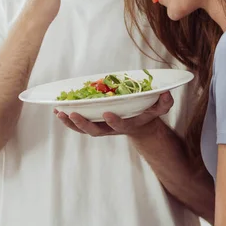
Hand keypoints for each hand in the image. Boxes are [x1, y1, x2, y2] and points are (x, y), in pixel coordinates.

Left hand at [55, 92, 173, 136]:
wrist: (140, 125)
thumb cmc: (147, 113)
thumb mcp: (158, 108)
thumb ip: (163, 103)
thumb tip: (167, 94)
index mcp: (128, 125)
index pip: (120, 126)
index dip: (114, 122)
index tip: (107, 113)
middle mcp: (112, 128)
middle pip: (96, 131)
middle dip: (83, 124)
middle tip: (73, 114)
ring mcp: (102, 127)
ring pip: (84, 129)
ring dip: (71, 122)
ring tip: (59, 113)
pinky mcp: (94, 124)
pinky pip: (79, 124)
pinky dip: (68, 119)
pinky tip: (58, 110)